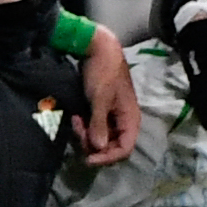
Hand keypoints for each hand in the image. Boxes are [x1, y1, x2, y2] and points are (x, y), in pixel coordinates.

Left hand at [73, 24, 142, 165]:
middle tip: (78, 130)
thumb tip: (98, 148)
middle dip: (93, 144)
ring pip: (100, 138)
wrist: (97, 48)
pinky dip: (84, 126)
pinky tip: (76, 117)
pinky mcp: (101, 110)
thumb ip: (99, 124)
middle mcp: (123, 120)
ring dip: (86, 134)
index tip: (88, 158)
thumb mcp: (99, 99)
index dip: (108, 157)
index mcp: (130, 118)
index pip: (125, 148)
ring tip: (76, 121)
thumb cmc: (103, 72)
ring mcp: (112, 115)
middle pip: (110, 146)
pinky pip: (94, 127)